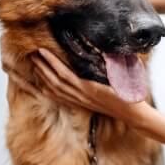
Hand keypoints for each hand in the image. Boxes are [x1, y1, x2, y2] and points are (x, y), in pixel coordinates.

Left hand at [32, 48, 150, 124]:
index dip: (52, 63)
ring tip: (35, 65)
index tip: (42, 51)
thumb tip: (105, 49)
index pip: (65, 75)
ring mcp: (81, 102)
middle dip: (42, 68)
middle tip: (32, 54)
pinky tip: (43, 84)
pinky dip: (49, 90)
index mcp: (90, 88)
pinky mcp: (82, 105)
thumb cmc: (130, 95)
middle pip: (55, 82)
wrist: (133, 115)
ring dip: (43, 77)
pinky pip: (60, 98)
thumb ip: (112, 64)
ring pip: (55, 90)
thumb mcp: (123, 77)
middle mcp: (82, 96)